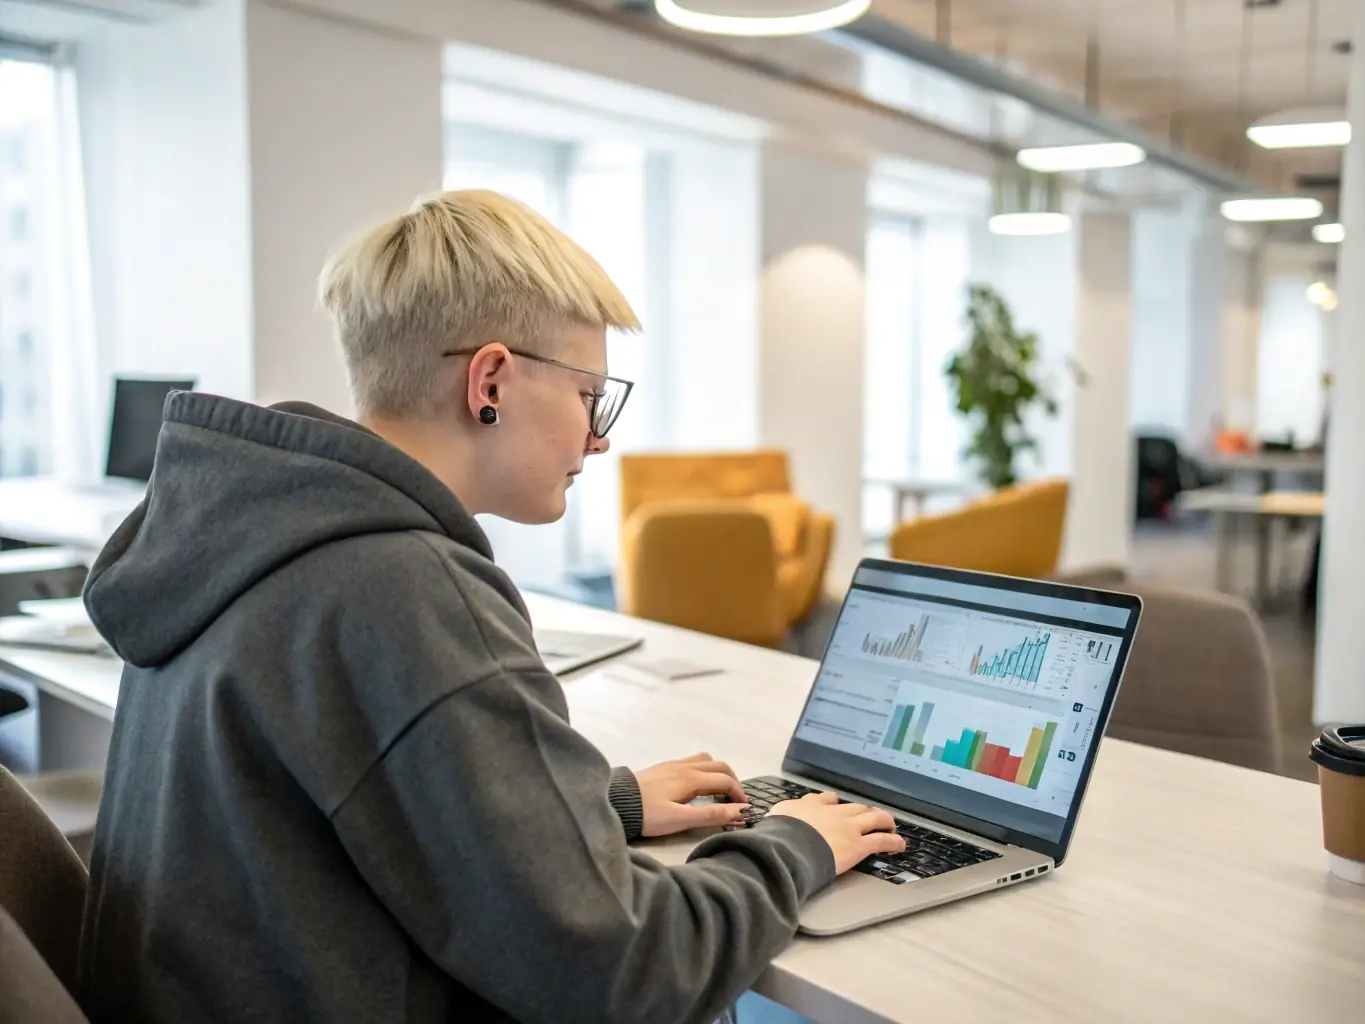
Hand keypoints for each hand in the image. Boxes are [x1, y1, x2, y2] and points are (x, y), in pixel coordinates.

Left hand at [633, 753, 749, 836]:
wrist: (615, 802)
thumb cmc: (647, 814)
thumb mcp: (680, 819)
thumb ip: (710, 815)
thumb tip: (740, 811)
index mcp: (691, 778)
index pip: (725, 781)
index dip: (739, 795)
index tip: (744, 810)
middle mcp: (685, 766)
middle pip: (720, 767)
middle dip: (733, 782)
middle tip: (735, 801)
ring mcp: (674, 764)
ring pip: (706, 760)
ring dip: (719, 773)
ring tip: (719, 792)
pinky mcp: (664, 767)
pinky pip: (693, 761)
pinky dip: (705, 770)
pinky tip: (698, 786)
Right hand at [767, 792, 904, 873]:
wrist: (789, 846)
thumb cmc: (777, 836)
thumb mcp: (774, 820)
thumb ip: (778, 819)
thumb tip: (771, 824)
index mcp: (809, 806)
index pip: (826, 799)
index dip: (834, 803)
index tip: (836, 806)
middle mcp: (832, 812)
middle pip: (854, 806)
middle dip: (863, 811)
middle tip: (868, 816)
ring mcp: (848, 826)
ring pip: (874, 817)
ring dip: (884, 821)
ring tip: (889, 826)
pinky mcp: (858, 844)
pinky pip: (881, 840)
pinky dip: (893, 841)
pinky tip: (899, 845)